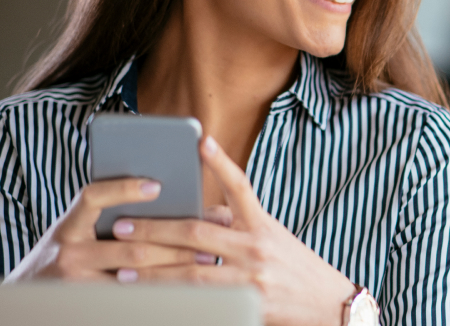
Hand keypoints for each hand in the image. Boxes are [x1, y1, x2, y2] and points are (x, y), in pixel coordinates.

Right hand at [3, 178, 221, 281]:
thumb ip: (111, 214)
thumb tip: (166, 192)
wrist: (25, 302)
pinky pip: (130, 298)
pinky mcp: (86, 306)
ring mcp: (74, 282)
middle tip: (206, 232)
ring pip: (134, 273)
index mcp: (69, 224)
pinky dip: (159, 290)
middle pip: (129, 243)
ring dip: (174, 265)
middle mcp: (67, 250)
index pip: (93, 197)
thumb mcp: (78, 232)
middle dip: (173, 239)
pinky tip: (185, 285)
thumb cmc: (66, 257)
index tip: (157, 185)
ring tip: (205, 258)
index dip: (124, 189)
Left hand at [112, 136, 356, 325]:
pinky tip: (149, 299)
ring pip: (191, 274)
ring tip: (123, 267)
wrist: (328, 305)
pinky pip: (200, 303)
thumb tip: (197, 213)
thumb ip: (237, 223)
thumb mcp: (271, 235)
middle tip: (121, 225)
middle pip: (198, 234)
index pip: (240, 186)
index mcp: (262, 224)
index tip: (201, 141)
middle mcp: (256, 248)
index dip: (220, 163)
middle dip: (155, 229)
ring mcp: (250, 280)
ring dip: (153, 271)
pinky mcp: (246, 307)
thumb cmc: (294, 265)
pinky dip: (173, 300)